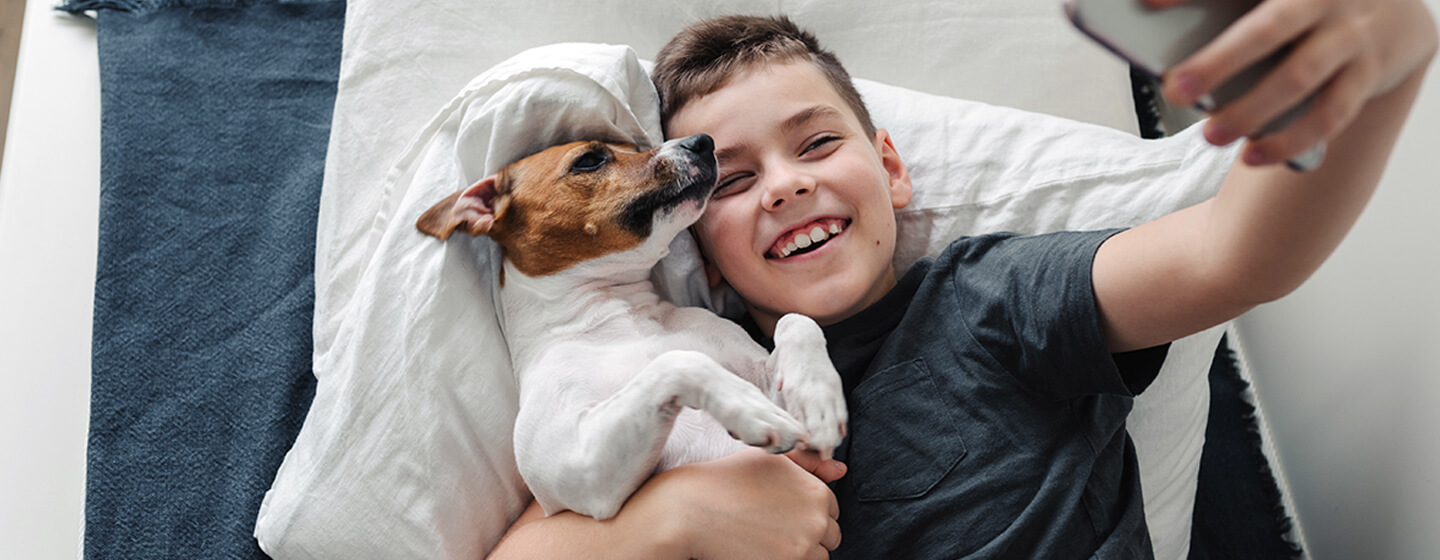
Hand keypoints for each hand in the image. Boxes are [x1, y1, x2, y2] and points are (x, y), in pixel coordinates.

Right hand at [643, 448, 841, 559]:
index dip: (806, 513)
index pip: (830, 512)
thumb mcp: (770, 460)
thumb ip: (809, 463)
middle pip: (829, 539)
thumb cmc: (726, 480)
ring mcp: (802, 549)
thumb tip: (841, 470)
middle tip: (771, 529)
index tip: (781, 513)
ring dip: (798, 554)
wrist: (690, 510)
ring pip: (817, 559)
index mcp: (817, 493)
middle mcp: (816, 521)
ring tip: (766, 542)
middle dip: (807, 535)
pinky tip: (761, 552)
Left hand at [1147, 0, 1437, 165]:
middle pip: (1267, 30)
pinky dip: (1290, 139)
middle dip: (1218, 64)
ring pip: (1299, 78)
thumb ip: (1222, 3)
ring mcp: (1351, 35)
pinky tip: (1253, 157)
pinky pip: (1331, 113)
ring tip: (1211, 137)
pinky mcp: (1369, 72)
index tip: (1146, 6)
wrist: (1398, 2)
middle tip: (1174, 92)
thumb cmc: (1307, 0)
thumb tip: (1152, 15)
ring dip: (1252, 112)